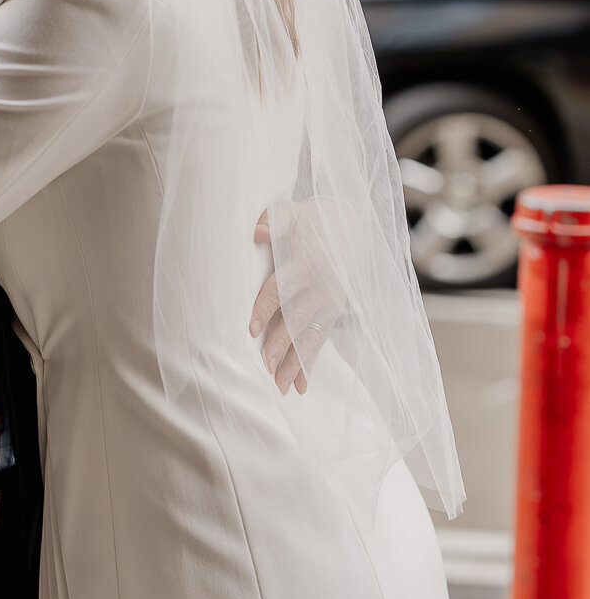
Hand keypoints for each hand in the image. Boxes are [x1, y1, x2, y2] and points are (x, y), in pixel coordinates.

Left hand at [249, 206, 345, 395]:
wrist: (346, 224)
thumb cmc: (310, 220)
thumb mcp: (293, 212)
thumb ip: (276, 219)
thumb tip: (258, 232)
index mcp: (309, 261)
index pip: (283, 288)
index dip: (266, 308)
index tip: (252, 330)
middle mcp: (324, 285)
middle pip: (298, 319)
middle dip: (282, 343)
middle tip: (265, 367)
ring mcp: (331, 302)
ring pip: (311, 336)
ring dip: (296, 362)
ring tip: (281, 387)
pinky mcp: (334, 312)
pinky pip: (320, 341)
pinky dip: (310, 364)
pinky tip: (300, 386)